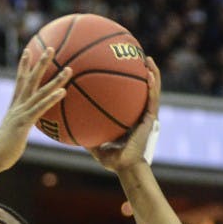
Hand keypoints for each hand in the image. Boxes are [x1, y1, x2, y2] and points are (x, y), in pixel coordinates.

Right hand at [0, 48, 70, 170]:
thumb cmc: (3, 150)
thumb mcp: (14, 135)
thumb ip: (21, 127)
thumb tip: (26, 129)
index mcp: (14, 107)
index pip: (20, 81)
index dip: (24, 66)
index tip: (28, 52)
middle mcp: (17, 106)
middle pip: (30, 79)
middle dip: (41, 63)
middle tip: (51, 49)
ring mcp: (20, 113)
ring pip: (40, 92)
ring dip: (55, 79)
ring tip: (69, 69)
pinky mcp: (24, 123)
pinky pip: (40, 108)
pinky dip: (51, 99)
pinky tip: (63, 91)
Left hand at [89, 56, 160, 171]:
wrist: (124, 167)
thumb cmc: (111, 159)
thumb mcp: (94, 142)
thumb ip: (86, 132)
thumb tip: (69, 124)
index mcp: (129, 118)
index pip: (130, 96)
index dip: (128, 83)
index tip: (122, 67)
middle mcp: (139, 114)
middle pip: (142, 89)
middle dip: (141, 72)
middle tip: (136, 56)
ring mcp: (146, 116)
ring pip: (152, 90)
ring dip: (152, 74)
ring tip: (147, 58)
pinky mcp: (150, 119)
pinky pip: (152, 99)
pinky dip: (152, 86)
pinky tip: (149, 74)